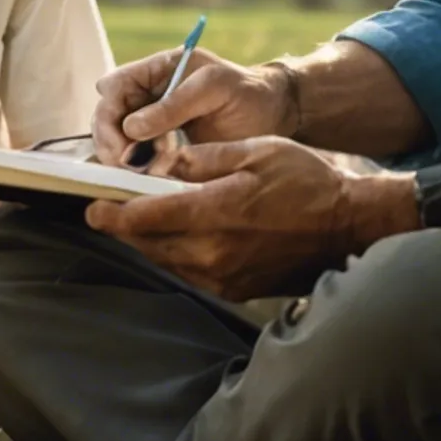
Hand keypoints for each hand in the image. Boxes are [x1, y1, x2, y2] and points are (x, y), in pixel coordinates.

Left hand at [86, 137, 410, 300]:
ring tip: (140, 218)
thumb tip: (163, 163)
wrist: (349, 226)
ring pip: (167, 260)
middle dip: (125, 227)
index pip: (146, 218)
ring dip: (149, 241)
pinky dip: (176, 254)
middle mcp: (215, 252)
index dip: (111, 214)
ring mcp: (224, 276)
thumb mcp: (256, 150)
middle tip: (108, 208)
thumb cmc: (307, 182)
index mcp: (217, 212)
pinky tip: (177, 235)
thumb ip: (204, 158)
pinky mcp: (235, 289)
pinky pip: (190, 273)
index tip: (91, 207)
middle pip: (149, 243)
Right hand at [92, 49, 295, 168]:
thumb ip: (174, 103)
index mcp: (157, 71)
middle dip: (109, 141)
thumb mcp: (215, 87)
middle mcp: (148, 97)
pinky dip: (136, 172)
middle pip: (108, 116)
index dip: (108, 111)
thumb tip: (130, 127)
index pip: (115, 86)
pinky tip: (145, 181)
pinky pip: (137, 161)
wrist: (275, 116)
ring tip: (136, 175)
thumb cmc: (247, 93)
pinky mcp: (163, 151)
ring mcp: (154, 125)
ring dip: (120, 159)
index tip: (120, 139)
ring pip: (117, 141)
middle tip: (121, 165)